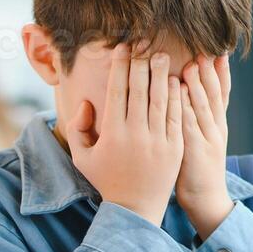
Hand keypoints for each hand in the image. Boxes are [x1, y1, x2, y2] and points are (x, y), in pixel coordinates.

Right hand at [68, 44, 185, 226]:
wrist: (135, 209)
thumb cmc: (106, 180)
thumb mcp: (81, 157)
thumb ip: (76, 128)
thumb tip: (86, 102)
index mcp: (112, 134)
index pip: (117, 90)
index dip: (120, 66)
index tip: (123, 48)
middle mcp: (135, 134)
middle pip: (139, 88)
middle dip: (141, 62)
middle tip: (144, 43)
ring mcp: (158, 140)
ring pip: (160, 98)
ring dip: (161, 74)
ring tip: (162, 55)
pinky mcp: (175, 147)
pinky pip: (175, 115)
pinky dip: (176, 96)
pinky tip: (175, 80)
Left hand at [175, 55, 234, 239]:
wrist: (206, 199)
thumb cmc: (197, 168)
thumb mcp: (204, 139)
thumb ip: (198, 116)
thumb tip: (188, 92)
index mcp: (218, 124)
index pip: (222, 92)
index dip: (221, 71)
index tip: (218, 50)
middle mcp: (216, 128)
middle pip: (215, 94)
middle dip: (209, 71)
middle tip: (203, 49)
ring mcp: (207, 139)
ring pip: (204, 107)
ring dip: (197, 86)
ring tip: (191, 65)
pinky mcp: (194, 151)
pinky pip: (188, 125)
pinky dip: (184, 108)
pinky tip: (178, 94)